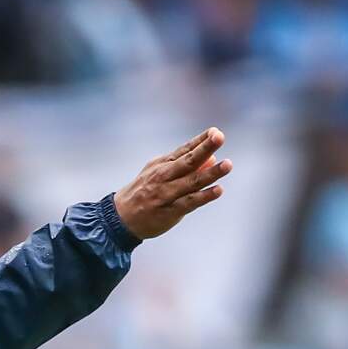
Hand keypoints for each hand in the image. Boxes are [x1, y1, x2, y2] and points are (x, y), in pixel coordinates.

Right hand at [113, 127, 231, 239]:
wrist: (120, 217)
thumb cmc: (145, 192)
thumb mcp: (160, 173)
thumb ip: (186, 166)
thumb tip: (213, 158)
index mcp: (162, 164)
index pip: (185, 149)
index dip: (200, 140)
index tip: (215, 131)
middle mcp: (164, 177)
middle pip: (188, 161)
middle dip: (205, 148)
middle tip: (220, 136)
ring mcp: (166, 194)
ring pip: (191, 182)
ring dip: (210, 173)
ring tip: (227, 164)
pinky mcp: (169, 212)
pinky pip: (189, 203)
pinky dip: (203, 196)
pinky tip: (218, 190)